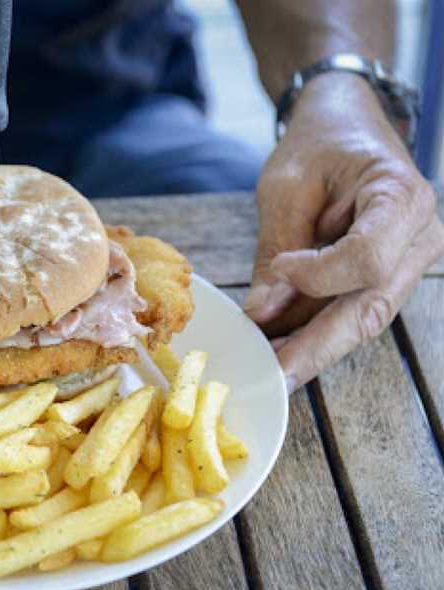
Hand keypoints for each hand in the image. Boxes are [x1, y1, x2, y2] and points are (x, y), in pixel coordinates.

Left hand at [244, 73, 443, 391]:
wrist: (345, 123)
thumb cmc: (318, 145)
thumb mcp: (286, 186)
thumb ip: (277, 247)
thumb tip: (261, 313)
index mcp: (401, 197)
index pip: (367, 258)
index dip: (319, 275)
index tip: (279, 266)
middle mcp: (419, 237)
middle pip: (370, 307)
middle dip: (316, 346)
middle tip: (272, 374)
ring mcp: (408, 261)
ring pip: (362, 320)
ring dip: (314, 348)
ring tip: (269, 369)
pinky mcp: (386, 276)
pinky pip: (353, 312)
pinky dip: (316, 333)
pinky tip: (282, 350)